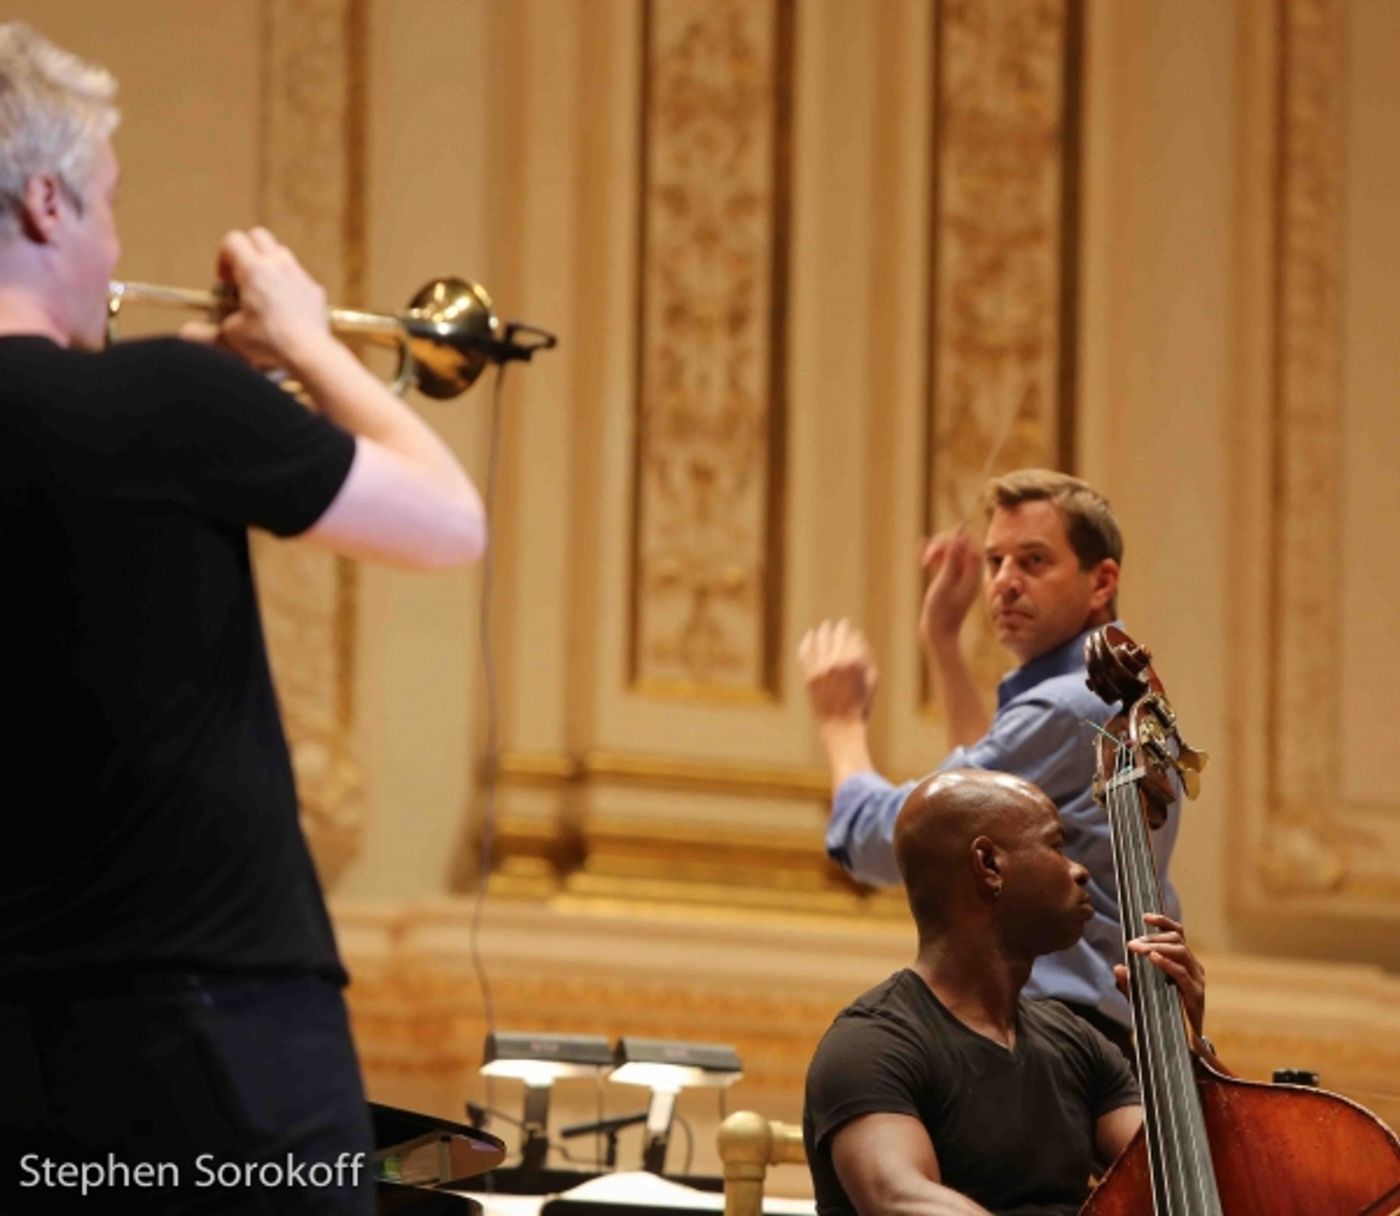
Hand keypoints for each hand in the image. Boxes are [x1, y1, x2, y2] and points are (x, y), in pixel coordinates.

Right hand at [183, 228, 330, 369]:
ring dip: (267, 264)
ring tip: (262, 292)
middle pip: (258, 236)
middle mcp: (278, 265)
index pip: (233, 240)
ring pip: (280, 253)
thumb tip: (188, 332)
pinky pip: (298, 275)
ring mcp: (299, 275)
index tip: (225, 281)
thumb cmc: (270, 342)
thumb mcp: (232, 335)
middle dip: (246, 252)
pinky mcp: (314, 289)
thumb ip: (208, 328)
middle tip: (241, 278)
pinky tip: (284, 307)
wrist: (310, 353)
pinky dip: (287, 283)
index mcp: (254, 270)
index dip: (223, 257)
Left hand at [798, 618, 877, 726]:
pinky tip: (810, 636)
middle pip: (836, 636)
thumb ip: (866, 656)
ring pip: (820, 641)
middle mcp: (836, 662)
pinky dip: (807, 642)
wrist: (840, 726)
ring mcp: (820, 669)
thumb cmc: (860, 704)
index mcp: (854, 663)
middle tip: (841, 623)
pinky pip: (805, 653)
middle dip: (839, 628)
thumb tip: (858, 637)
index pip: (852, 638)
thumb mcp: (871, 680)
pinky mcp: (809, 676)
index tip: (851, 628)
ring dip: (823, 631)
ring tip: (825, 626)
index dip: (852, 632)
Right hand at [918, 528, 982, 653]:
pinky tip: (922, 550)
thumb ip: (952, 562)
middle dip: (943, 545)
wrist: (939, 634)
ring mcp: (958, 576)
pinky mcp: (947, 579)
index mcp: (974, 574)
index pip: (973, 544)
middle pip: (960, 545)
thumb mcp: (946, 585)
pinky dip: (932, 555)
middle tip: (928, 555)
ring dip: (935, 550)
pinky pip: (942, 561)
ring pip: (950, 551)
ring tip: (923, 561)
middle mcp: (969, 572)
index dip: (957, 538)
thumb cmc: (942, 612)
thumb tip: (958, 539)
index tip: (940, 545)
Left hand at [1114, 913, 1205, 1038]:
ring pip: (1181, 952)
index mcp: (1183, 963)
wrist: (1180, 1046)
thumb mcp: (1141, 997)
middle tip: (1131, 944)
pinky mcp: (1196, 996)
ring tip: (1139, 949)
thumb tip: (1117, 968)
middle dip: (1152, 937)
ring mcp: (1197, 981)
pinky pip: (1182, 973)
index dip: (1163, 922)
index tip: (1144, 917)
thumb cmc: (1162, 1016)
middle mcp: (1193, 969)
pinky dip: (1167, 963)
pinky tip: (1153, 958)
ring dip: (1157, 947)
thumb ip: (1129, 983)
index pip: (1177, 934)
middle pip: (1177, 941)